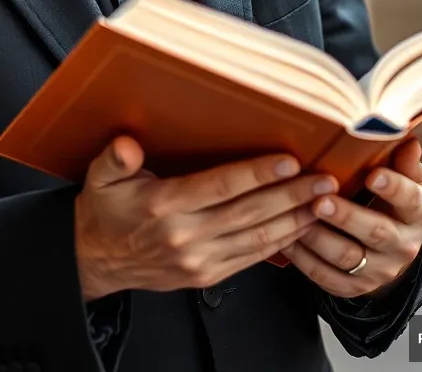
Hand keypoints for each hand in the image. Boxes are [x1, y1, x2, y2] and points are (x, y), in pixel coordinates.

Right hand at [74, 136, 335, 300]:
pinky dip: (280, 244)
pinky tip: (300, 228)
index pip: (219, 187)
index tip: (288, 161)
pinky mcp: (206, 276)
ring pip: (256, 239)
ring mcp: (198, 260)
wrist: (96, 260)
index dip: (256, 174)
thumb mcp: (99, 178)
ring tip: (324, 203)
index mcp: (163, 206)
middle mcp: (185, 236)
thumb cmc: (105, 211)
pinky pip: (251, 259)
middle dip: (291, 196)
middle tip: (323, 180)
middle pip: (248, 214)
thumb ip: (115, 158)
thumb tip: (126, 145)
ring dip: (294, 220)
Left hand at [279, 137, 421, 297]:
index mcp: (415, 214)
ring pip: (347, 257)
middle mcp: (401, 245)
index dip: (393, 188)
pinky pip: (326, 276)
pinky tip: (285, 239)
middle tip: (320, 200)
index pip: (409, 201)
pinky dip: (303, 259)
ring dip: (319, 237)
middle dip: (346, 216)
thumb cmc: (391, 202)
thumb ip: (404, 162)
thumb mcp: (405, 180)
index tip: (373, 175)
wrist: (390, 249)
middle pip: (376, 232)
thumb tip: (408, 139)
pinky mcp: (353, 286)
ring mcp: (378, 270)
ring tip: (297, 215)